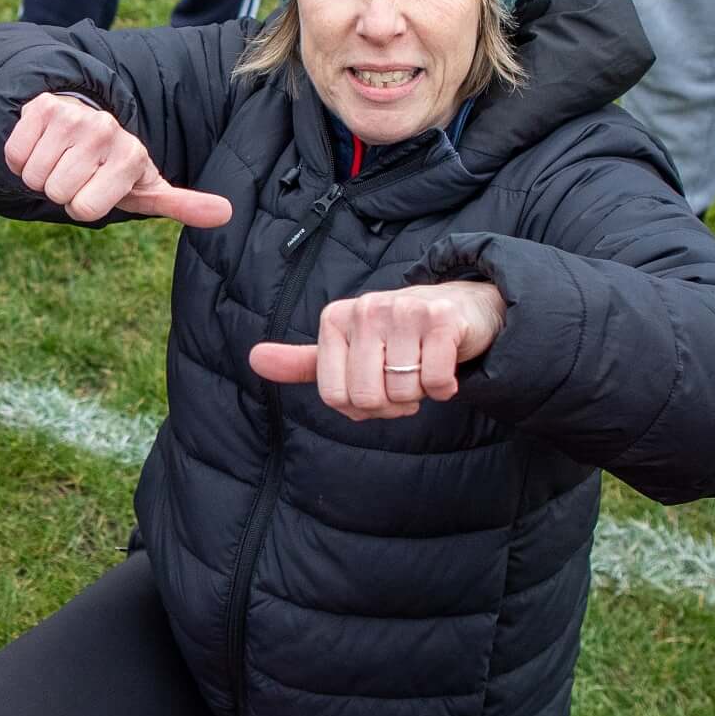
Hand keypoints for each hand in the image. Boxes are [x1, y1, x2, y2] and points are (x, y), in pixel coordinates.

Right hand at [3, 91, 231, 225]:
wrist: (82, 123)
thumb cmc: (113, 168)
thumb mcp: (147, 188)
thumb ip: (182, 204)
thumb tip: (225, 214)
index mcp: (131, 156)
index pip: (86, 209)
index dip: (84, 205)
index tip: (96, 188)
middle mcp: (105, 131)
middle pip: (57, 193)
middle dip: (60, 190)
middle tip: (76, 173)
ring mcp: (73, 116)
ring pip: (34, 176)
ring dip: (40, 174)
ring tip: (60, 159)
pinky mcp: (42, 106)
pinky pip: (15, 155)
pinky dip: (21, 159)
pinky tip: (42, 146)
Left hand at [247, 280, 502, 417]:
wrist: (460, 308)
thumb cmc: (396, 336)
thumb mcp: (345, 348)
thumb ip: (304, 362)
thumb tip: (254, 360)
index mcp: (335, 319)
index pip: (335, 397)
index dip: (360, 407)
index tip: (375, 385)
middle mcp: (365, 309)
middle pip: (367, 398)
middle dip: (390, 405)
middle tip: (403, 382)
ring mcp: (403, 311)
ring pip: (403, 392)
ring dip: (418, 394)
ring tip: (422, 367)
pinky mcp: (440, 320)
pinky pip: (435, 382)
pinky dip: (443, 388)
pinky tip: (443, 367)